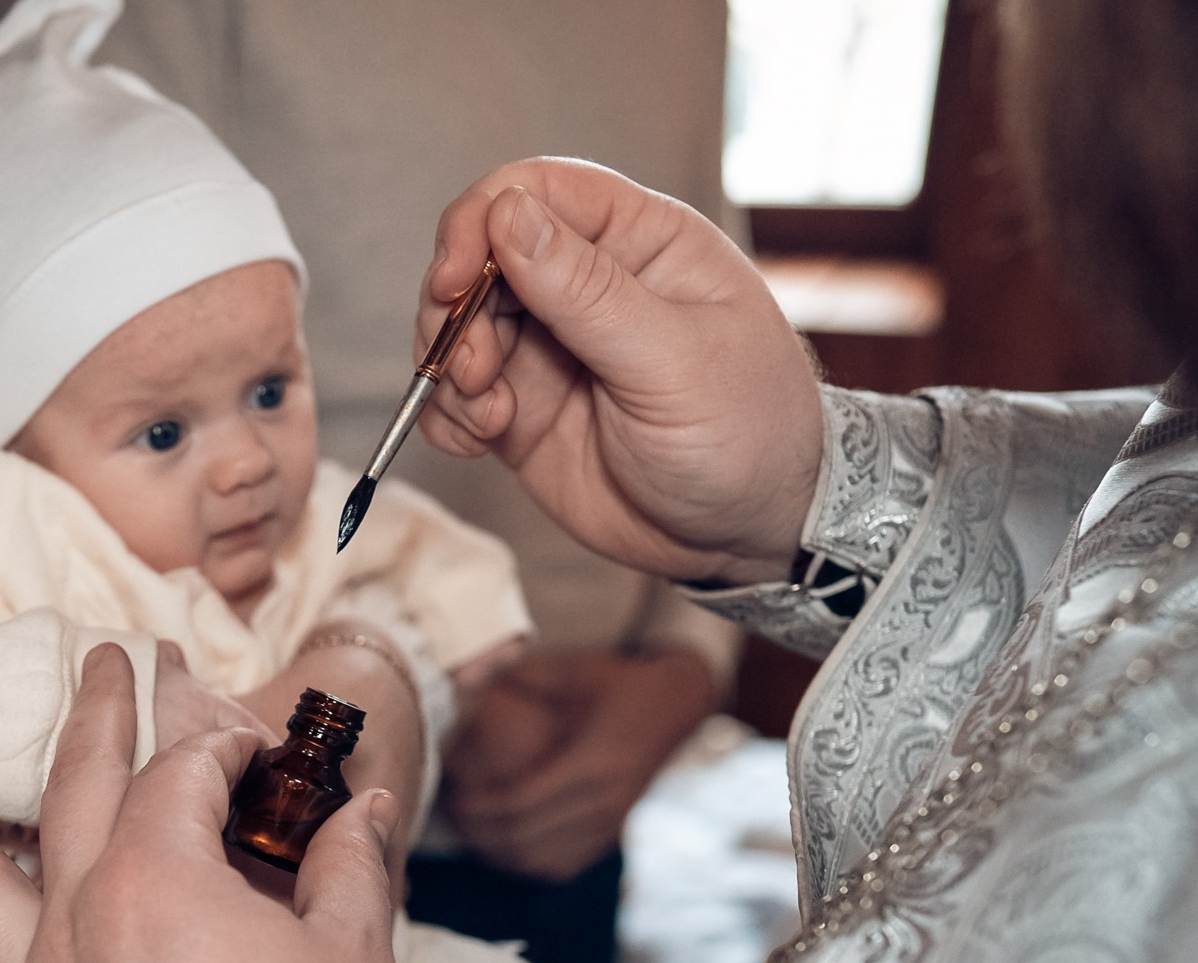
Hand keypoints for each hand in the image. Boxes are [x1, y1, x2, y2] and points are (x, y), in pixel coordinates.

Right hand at [415, 159, 822, 586]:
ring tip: (488, 415)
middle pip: (481, 256)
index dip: (480, 222)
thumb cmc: (747, 435)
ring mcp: (549, 348)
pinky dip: (447, 414)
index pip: (539, 191)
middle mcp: (586, 285)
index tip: (454, 280)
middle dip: (455, 309)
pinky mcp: (524, 409)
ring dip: (450, 366)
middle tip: (473, 368)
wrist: (749, 536)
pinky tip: (479, 439)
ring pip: (458, 326)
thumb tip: (508, 215)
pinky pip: (456, 395)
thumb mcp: (673, 362)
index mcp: (641, 242)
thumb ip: (586, 292)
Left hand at [443, 648, 716, 881]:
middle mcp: (604, 803)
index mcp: (592, 764)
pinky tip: (502, 846)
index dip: (476, 806)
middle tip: (448, 812)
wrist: (681, 703)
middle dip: (477, 831)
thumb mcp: (577, 670)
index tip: (449, 793)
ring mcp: (612, 824)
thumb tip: (464, 678)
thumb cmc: (623, 683)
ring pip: (540, 861)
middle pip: (523, 837)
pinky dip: (526, 863)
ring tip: (468, 831)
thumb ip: (524, 675)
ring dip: (497, 853)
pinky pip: (562, 866)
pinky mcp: (613, 835)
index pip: (518, 802)